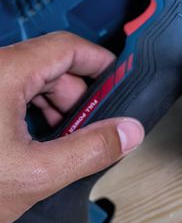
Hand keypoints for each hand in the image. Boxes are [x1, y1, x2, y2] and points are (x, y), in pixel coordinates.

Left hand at [0, 32, 143, 222]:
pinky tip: (30, 146)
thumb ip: (91, 150)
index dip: (100, 62)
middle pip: (49, 65)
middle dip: (76, 96)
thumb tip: (128, 132)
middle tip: (91, 129)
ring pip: (27, 80)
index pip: (67, 47)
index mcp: (2, 75)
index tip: (119, 83)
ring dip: (51, 108)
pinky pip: (6, 94)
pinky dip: (26, 114)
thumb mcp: (36, 175)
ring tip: (59, 145)